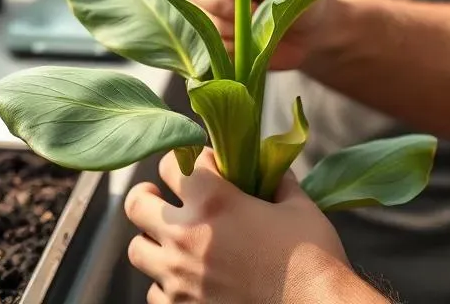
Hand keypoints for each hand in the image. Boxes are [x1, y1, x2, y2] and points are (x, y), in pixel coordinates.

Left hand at [125, 151, 362, 303]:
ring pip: (137, 250)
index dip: (190, 158)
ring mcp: (179, 278)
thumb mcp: (297, 206)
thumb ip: (277, 181)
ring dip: (153, 240)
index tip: (205, 166)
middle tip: (164, 196)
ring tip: (173, 240)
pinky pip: (154, 292)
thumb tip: (272, 168)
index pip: (173, 161)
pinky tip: (187, 279)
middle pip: (137, 204)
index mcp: (213, 201)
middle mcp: (186, 236)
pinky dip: (165, 284)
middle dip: (150, 195)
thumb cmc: (312, 258)